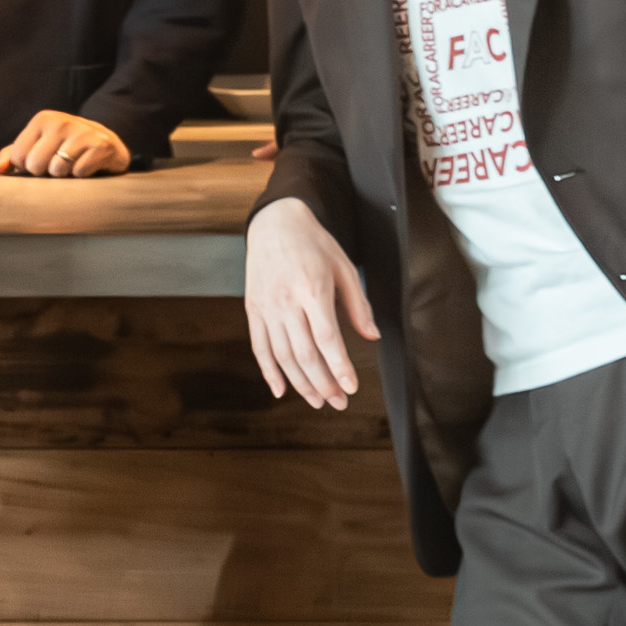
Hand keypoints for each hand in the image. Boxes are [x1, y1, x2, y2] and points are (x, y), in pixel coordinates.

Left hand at [0, 111, 134, 177]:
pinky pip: (79, 172)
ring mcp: (82, 131)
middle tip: (58, 164)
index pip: (18, 157)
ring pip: (57, 170)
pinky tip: (88, 164)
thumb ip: (14, 155)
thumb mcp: (39, 145)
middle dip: (45, 172)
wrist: (106, 145)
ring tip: (72, 164)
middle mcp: (61, 121)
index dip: (27, 167)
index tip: (41, 161)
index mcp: (42, 119)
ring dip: (64, 174)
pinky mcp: (101, 145)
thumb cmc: (65, 148)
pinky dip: (82, 175)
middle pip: (35, 165)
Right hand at [243, 200, 381, 409]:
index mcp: (312, 289)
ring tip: (318, 400)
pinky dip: (268, 371)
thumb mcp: (344, 267)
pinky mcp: (253, 309)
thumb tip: (372, 336)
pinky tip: (280, 390)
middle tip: (339, 402)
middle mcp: (286, 301)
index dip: (339, 367)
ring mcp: (266, 306)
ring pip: (282, 355)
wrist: (274, 223)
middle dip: (323, 384)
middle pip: (304, 353)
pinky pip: (259, 346)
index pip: (327, 338)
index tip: (351, 387)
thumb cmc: (313, 243)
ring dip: (300, 383)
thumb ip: (358, 304)